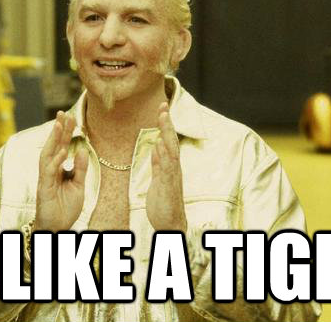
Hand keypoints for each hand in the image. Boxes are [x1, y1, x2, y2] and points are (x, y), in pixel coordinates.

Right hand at [36, 111, 88, 231]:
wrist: (57, 228)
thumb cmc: (65, 208)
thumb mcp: (78, 186)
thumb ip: (79, 169)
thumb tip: (81, 150)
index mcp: (58, 169)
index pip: (61, 146)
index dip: (65, 132)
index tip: (70, 117)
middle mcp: (50, 171)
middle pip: (52, 146)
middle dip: (57, 130)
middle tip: (62, 113)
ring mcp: (45, 179)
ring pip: (46, 155)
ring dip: (53, 140)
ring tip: (59, 126)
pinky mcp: (43, 188)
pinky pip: (48, 172)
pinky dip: (54, 161)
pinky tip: (61, 152)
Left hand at [146, 102, 186, 231]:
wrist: (171, 225)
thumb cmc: (164, 204)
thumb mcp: (158, 180)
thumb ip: (158, 164)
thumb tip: (156, 147)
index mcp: (170, 166)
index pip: (168, 140)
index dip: (165, 124)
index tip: (162, 108)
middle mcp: (173, 168)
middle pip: (171, 141)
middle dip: (167, 123)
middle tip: (163, 105)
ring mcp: (172, 176)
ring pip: (171, 150)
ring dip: (167, 133)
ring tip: (163, 116)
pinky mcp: (168, 186)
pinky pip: (167, 167)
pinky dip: (164, 155)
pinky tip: (160, 144)